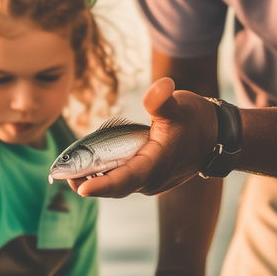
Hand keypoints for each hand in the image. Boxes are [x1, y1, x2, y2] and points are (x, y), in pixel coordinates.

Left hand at [73, 77, 216, 197]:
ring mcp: (150, 181)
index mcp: (157, 164)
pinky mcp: (148, 177)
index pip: (127, 179)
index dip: (103, 185)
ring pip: (117, 184)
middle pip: (115, 186)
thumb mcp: (180, 105)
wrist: (216, 136)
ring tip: (66, 170)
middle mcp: (152, 179)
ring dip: (94, 179)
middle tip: (60, 173)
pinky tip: (87, 166)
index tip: (82, 188)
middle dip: (87, 182)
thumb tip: (160, 87)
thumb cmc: (196, 119)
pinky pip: (122, 180)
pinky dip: (105, 175)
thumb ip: (163, 100)